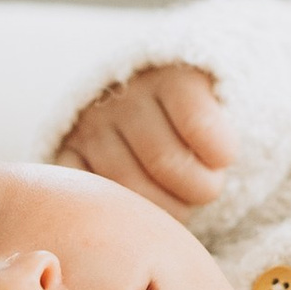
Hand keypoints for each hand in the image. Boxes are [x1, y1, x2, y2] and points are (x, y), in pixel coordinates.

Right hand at [53, 61, 235, 213]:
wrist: (143, 100)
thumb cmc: (194, 112)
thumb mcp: (220, 100)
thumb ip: (223, 126)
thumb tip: (220, 162)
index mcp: (169, 75)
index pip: (199, 123)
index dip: (221, 153)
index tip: (223, 158)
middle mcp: (123, 97)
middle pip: (166, 163)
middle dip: (198, 188)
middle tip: (204, 189)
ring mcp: (90, 127)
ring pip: (130, 189)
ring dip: (164, 209)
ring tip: (177, 200)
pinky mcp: (66, 155)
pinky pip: (90, 198)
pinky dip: (118, 213)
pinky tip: (139, 210)